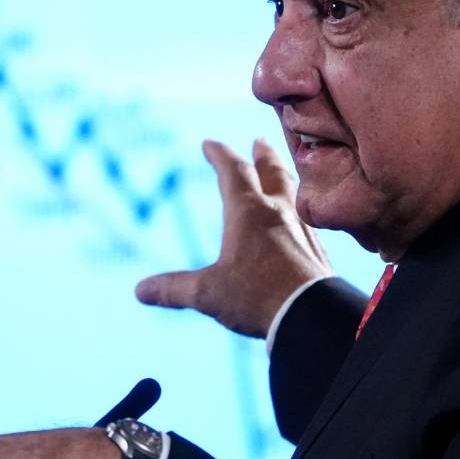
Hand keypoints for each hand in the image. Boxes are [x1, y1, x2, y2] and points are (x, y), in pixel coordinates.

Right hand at [136, 139, 332, 336]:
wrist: (312, 316)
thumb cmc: (258, 298)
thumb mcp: (208, 294)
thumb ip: (174, 289)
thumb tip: (140, 291)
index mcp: (248, 212)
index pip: (232, 171)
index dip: (219, 154)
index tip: (210, 143)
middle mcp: (278, 211)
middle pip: (271, 172)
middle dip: (262, 155)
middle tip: (259, 142)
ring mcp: (303, 229)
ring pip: (294, 192)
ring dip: (285, 177)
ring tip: (282, 173)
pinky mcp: (319, 249)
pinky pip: (308, 219)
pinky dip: (300, 209)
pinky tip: (299, 221)